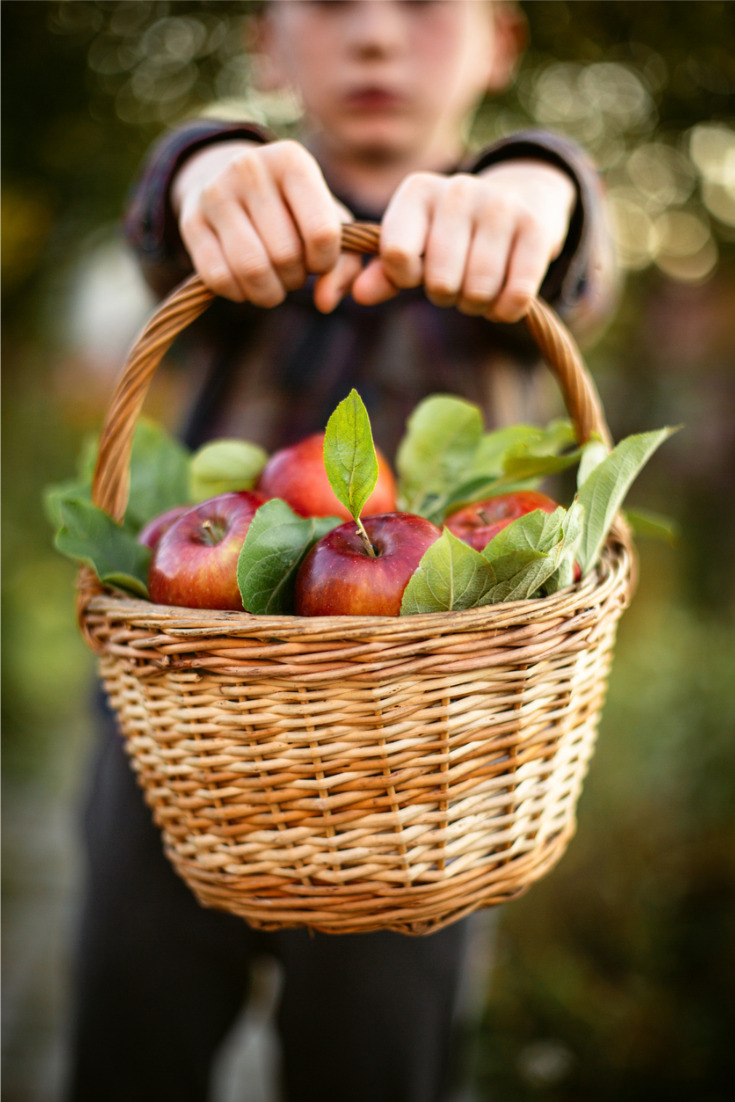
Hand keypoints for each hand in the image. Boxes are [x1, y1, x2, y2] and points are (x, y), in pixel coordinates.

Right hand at [172, 139, 359, 307]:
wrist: (230, 181)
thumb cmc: (292, 209)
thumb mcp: (327, 221)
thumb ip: (344, 264)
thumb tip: (326, 302)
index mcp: (292, 160)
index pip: (321, 232)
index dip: (324, 262)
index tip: (318, 260)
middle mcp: (250, 168)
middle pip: (285, 255)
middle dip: (295, 278)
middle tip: (292, 271)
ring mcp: (215, 193)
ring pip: (251, 270)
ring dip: (269, 292)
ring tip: (273, 282)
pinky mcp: (191, 221)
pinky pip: (219, 278)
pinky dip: (239, 293)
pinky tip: (246, 283)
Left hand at [349, 160, 576, 322]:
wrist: (519, 200)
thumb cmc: (450, 234)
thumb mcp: (414, 245)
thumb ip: (384, 272)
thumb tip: (358, 295)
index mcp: (417, 191)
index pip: (397, 255)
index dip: (404, 278)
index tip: (415, 273)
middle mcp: (457, 189)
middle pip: (439, 283)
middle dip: (445, 295)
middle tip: (454, 283)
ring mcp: (500, 205)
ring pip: (477, 292)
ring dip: (476, 304)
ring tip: (478, 287)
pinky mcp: (535, 228)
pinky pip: (514, 296)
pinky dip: (505, 311)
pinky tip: (503, 299)